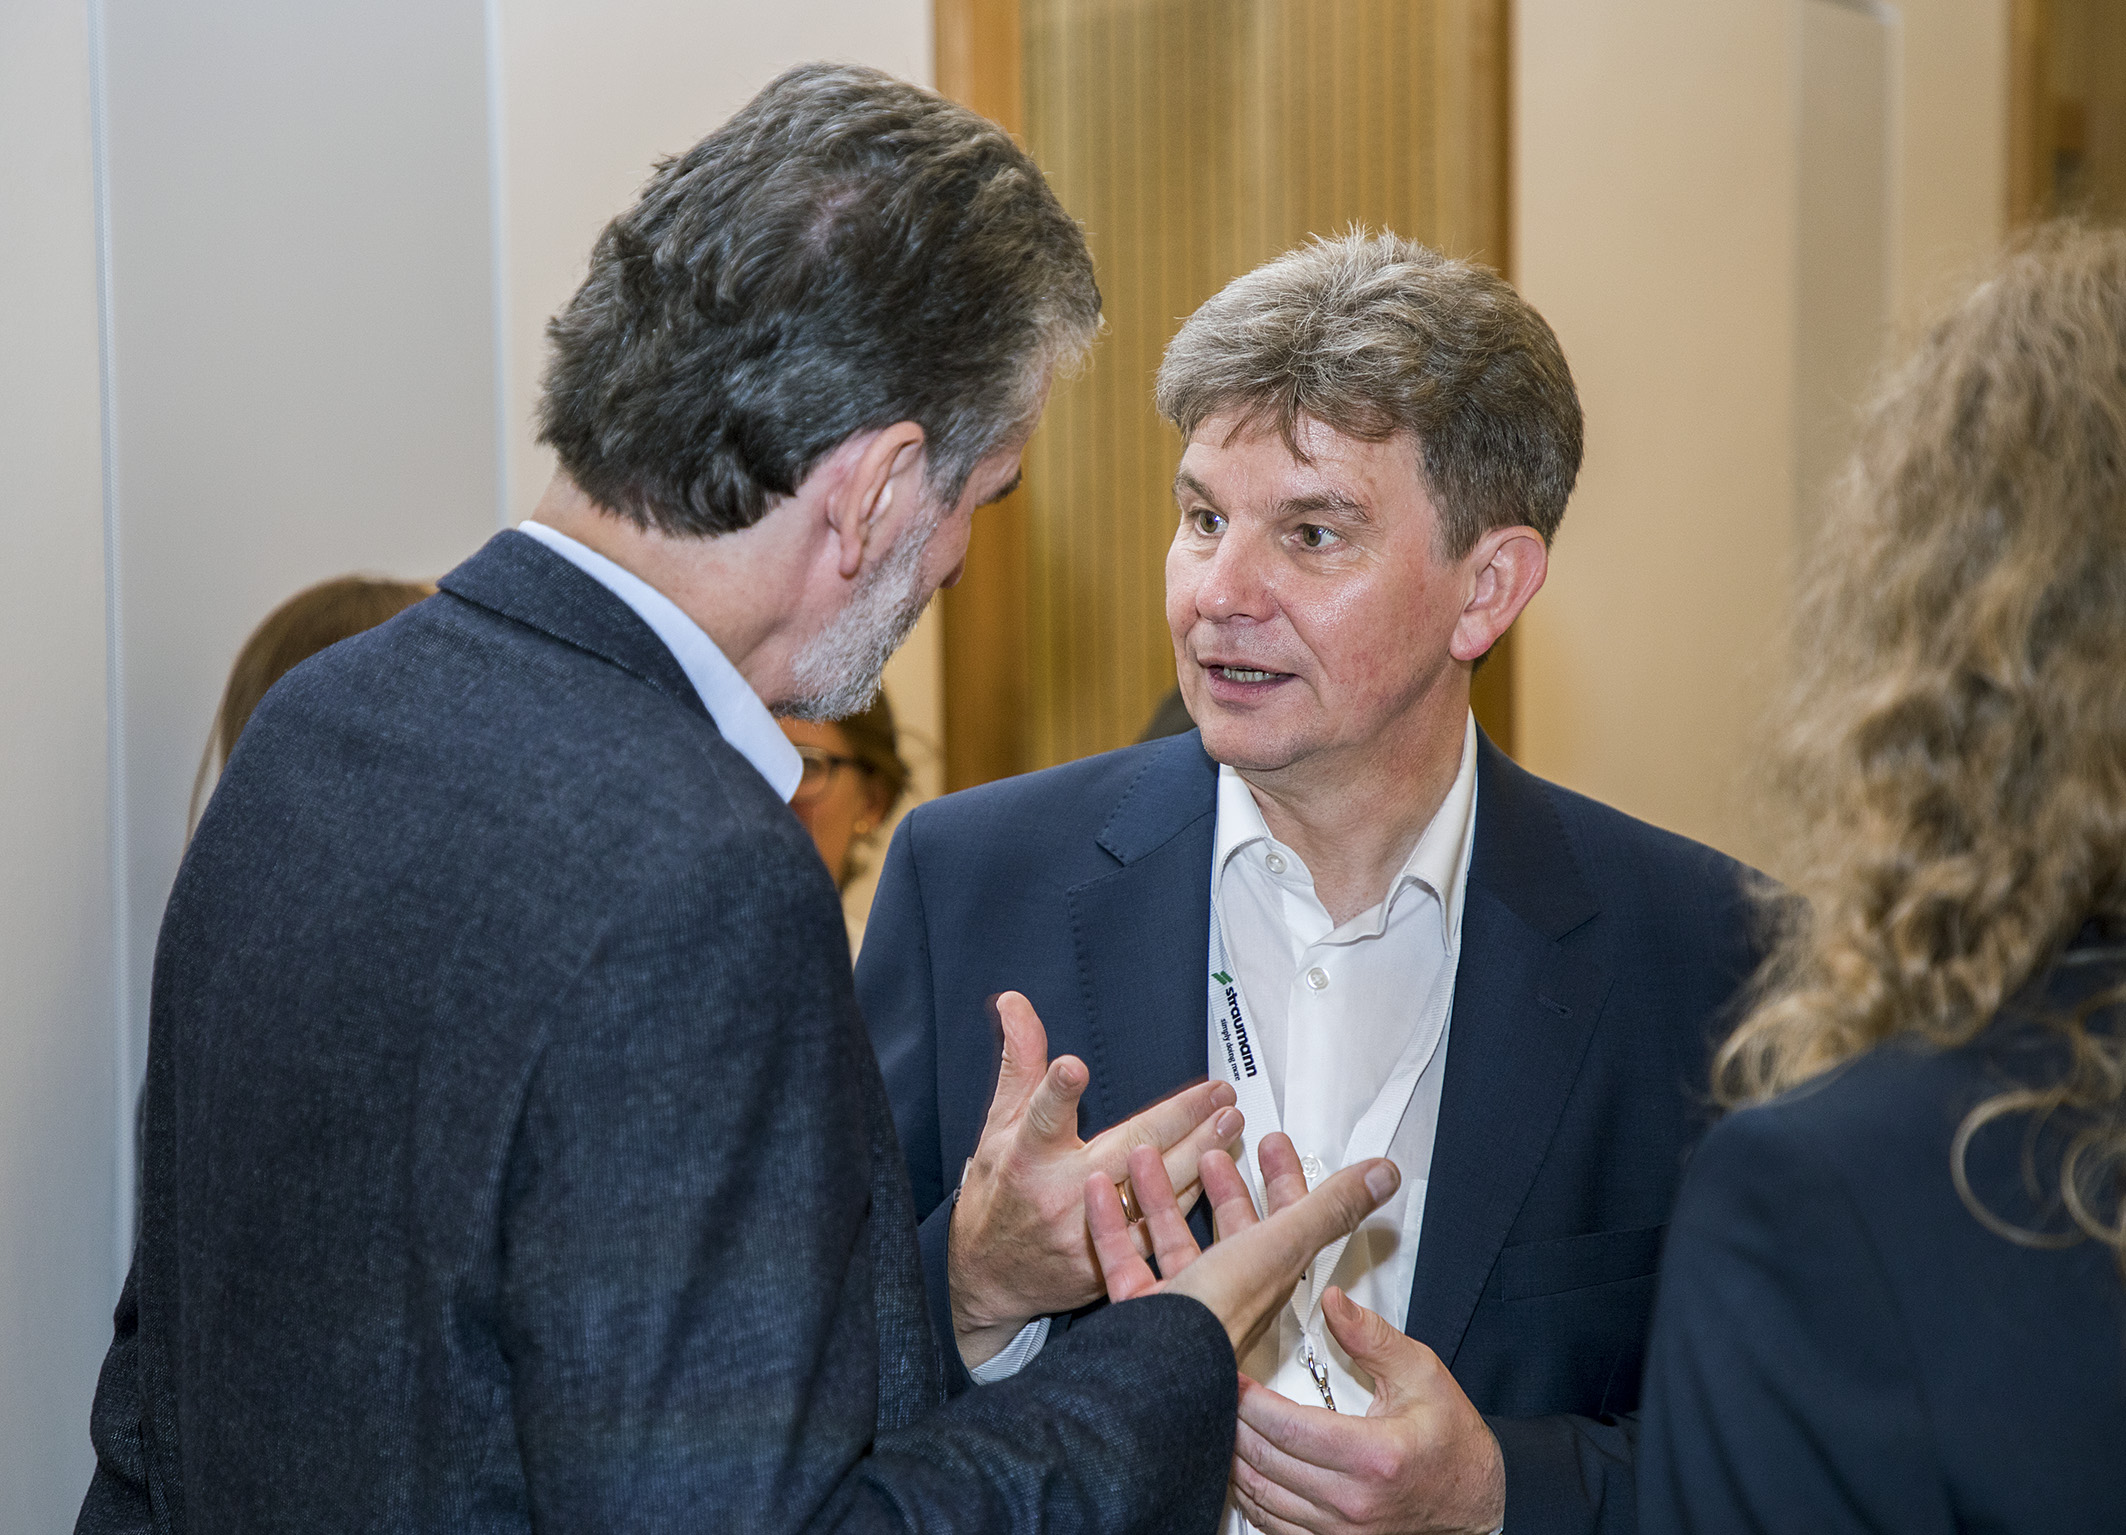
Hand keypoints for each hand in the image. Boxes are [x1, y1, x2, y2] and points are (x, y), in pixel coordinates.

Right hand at [949, 991, 1243, 1366]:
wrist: (990, 1276)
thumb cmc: (999, 1192)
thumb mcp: (998, 1124)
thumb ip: (1019, 1063)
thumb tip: (1014, 1004)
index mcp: (1027, 1155)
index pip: (1041, 1115)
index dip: (1056, 1091)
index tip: (1073, 1068)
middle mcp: (1059, 1193)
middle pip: (1127, 1150)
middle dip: (1179, 1118)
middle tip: (1219, 1093)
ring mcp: (1087, 1231)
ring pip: (1155, 1190)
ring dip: (1199, 1154)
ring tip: (1231, 1123)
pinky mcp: (1109, 1264)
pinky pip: (1159, 1227)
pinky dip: (1190, 1196)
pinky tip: (1217, 1172)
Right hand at [1086, 1132, 1398, 1360]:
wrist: (1153, 1372)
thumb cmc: (1217, 1318)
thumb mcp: (1280, 1244)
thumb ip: (1330, 1207)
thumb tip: (1383, 1175)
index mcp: (1267, 1273)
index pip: (1285, 1217)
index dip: (1282, 1178)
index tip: (1270, 1143)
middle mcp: (1228, 1289)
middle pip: (1228, 1228)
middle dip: (1219, 1183)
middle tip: (1209, 1147)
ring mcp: (1183, 1302)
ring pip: (1171, 1239)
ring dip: (1160, 1196)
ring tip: (1146, 1157)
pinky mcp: (1141, 1312)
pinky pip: (1125, 1259)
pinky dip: (1113, 1223)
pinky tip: (1102, 1192)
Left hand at [1229, 1286, 1504, 1534]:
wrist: (1477, 1501)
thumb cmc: (1451, 1439)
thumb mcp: (1421, 1374)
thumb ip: (1370, 1336)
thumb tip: (1333, 1300)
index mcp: (1374, 1456)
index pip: (1288, 1428)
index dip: (1248, 1401)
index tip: (1227, 1374)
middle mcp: (1354, 1501)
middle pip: (1266, 1460)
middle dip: (1231, 1423)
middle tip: (1213, 1391)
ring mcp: (1341, 1532)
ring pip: (1260, 1496)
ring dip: (1232, 1459)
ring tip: (1220, 1423)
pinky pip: (1271, 1524)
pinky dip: (1249, 1494)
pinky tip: (1241, 1466)